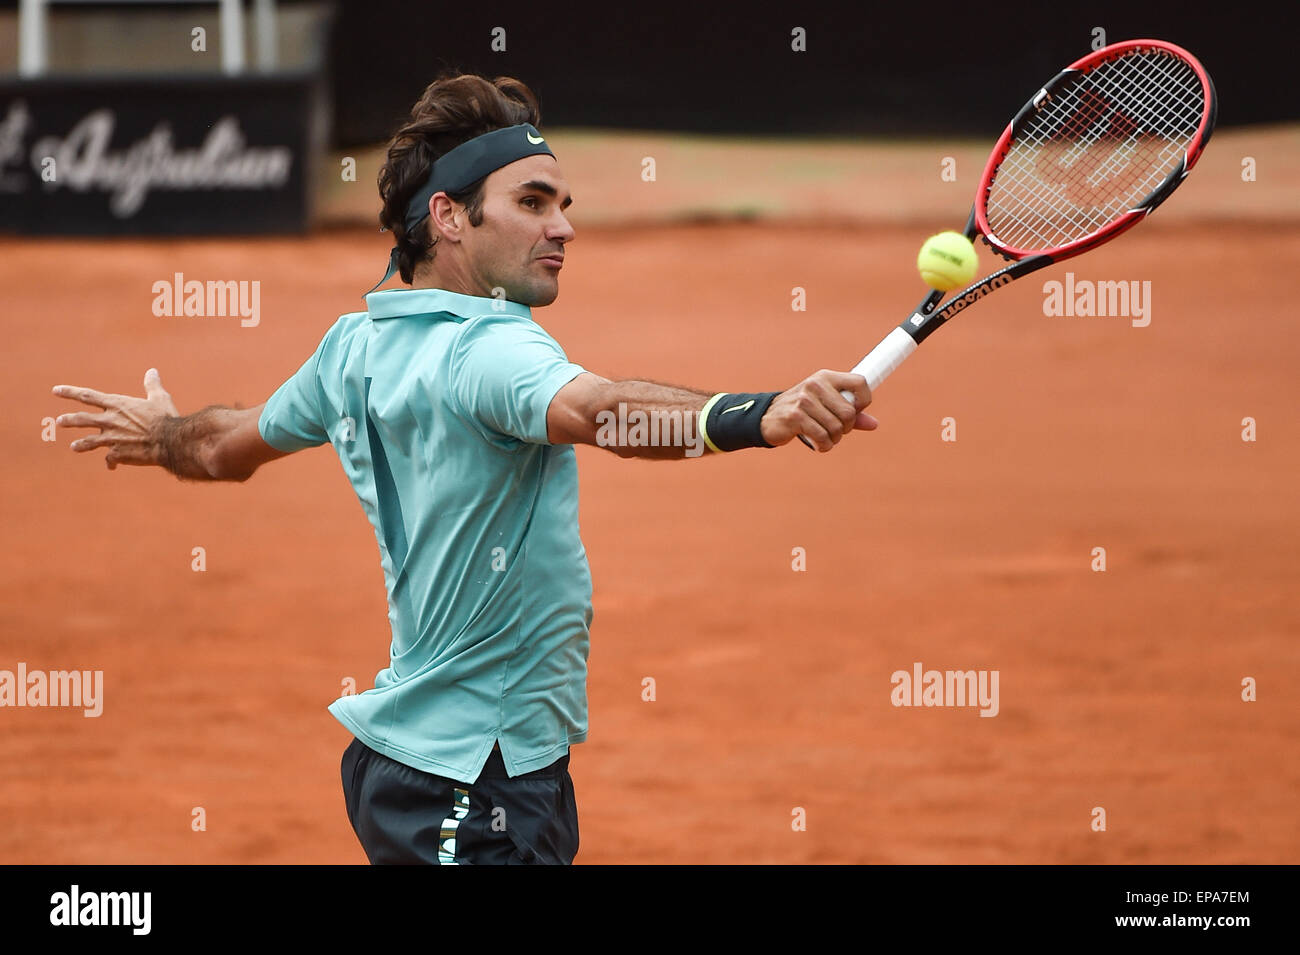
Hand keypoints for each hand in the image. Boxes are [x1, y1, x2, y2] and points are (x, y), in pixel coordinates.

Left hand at [52, 368, 179, 468]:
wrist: (169, 442)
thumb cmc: (165, 417)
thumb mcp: (159, 398)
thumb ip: (152, 385)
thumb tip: (152, 371)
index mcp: (117, 405)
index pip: (87, 396)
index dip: (70, 392)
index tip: (56, 390)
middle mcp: (109, 420)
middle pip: (82, 419)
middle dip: (69, 420)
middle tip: (59, 421)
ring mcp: (111, 438)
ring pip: (89, 441)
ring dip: (81, 445)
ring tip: (74, 447)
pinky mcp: (117, 454)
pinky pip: (110, 459)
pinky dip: (111, 462)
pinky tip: (112, 466)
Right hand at [760, 370, 876, 451]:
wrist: (768, 418)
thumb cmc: (802, 412)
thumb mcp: (826, 406)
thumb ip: (851, 414)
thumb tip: (874, 424)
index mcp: (826, 377)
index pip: (860, 382)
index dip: (864, 401)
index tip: (855, 412)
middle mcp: (815, 384)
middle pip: (849, 412)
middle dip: (846, 428)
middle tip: (835, 431)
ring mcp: (804, 400)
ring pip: (836, 428)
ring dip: (834, 439)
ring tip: (825, 438)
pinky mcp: (795, 417)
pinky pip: (822, 437)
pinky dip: (824, 446)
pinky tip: (818, 445)